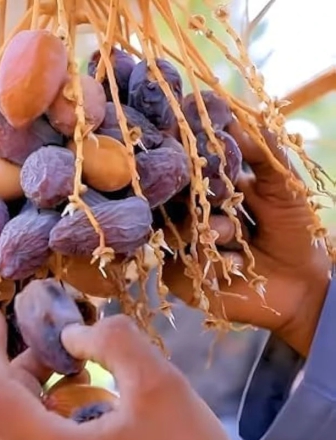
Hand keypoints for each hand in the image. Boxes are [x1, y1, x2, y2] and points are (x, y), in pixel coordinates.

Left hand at [0, 308, 242, 439]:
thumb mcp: (160, 387)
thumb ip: (115, 343)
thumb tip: (74, 333)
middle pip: (6, 406)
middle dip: (26, 361)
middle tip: (55, 335)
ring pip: (24, 423)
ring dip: (42, 385)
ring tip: (78, 363)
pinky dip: (56, 408)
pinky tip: (91, 396)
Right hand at [163, 122, 331, 355]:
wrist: (301, 287)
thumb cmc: (296, 233)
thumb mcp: (286, 187)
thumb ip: (265, 153)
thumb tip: (237, 118)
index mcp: (212, 184)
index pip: (190, 160)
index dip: (187, 146)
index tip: (186, 131)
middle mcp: (190, 209)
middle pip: (172, 190)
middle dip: (194, 190)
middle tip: (217, 192)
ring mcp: (181, 240)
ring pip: (174, 224)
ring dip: (212, 228)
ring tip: (238, 237)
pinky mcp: (178, 272)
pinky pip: (182, 259)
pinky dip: (214, 261)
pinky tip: (237, 267)